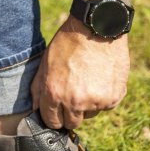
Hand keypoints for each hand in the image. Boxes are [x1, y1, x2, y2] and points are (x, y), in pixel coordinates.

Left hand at [31, 14, 129, 128]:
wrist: (97, 27)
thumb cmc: (68, 42)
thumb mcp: (45, 63)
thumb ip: (39, 89)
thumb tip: (36, 110)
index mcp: (54, 93)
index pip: (52, 122)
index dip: (54, 115)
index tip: (58, 108)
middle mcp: (75, 102)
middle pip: (72, 123)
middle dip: (70, 112)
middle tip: (74, 92)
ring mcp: (96, 101)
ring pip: (90, 115)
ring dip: (88, 104)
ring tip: (88, 79)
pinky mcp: (113, 98)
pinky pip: (106, 106)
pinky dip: (104, 96)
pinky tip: (100, 78)